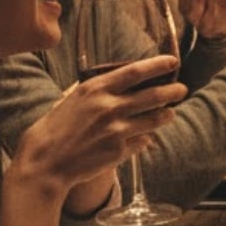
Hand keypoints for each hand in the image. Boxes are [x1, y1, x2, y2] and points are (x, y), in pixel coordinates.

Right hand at [12, 55, 185, 191]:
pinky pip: (143, 141)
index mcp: (95, 89)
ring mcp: (116, 130)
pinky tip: (143, 138)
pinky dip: (145, 138)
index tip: (173, 61)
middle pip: (154, 95)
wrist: (44, 164)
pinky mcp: (119, 150)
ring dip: (166, 115)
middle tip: (181, 89)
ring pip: (155, 119)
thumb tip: (124, 80)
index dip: (158, 65)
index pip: (136, 71)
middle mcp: (109, 107)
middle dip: (173, 91)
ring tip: (169, 113)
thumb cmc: (55, 129)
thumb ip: (98, 90)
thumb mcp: (72, 99)